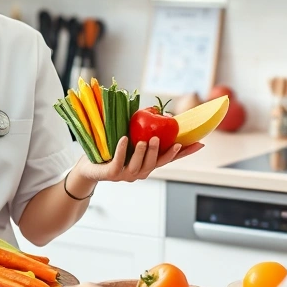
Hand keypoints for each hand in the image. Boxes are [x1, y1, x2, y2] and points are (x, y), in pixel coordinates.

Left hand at [77, 136, 204, 182]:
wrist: (87, 167)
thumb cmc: (109, 150)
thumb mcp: (129, 137)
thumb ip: (143, 129)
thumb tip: (158, 110)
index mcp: (146, 163)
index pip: (169, 159)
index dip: (184, 153)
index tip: (200, 144)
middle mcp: (139, 172)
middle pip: (156, 164)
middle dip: (163, 152)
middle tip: (166, 139)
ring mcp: (125, 175)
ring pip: (140, 166)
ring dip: (145, 153)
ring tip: (147, 140)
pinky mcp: (111, 174)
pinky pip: (118, 162)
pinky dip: (122, 150)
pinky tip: (124, 139)